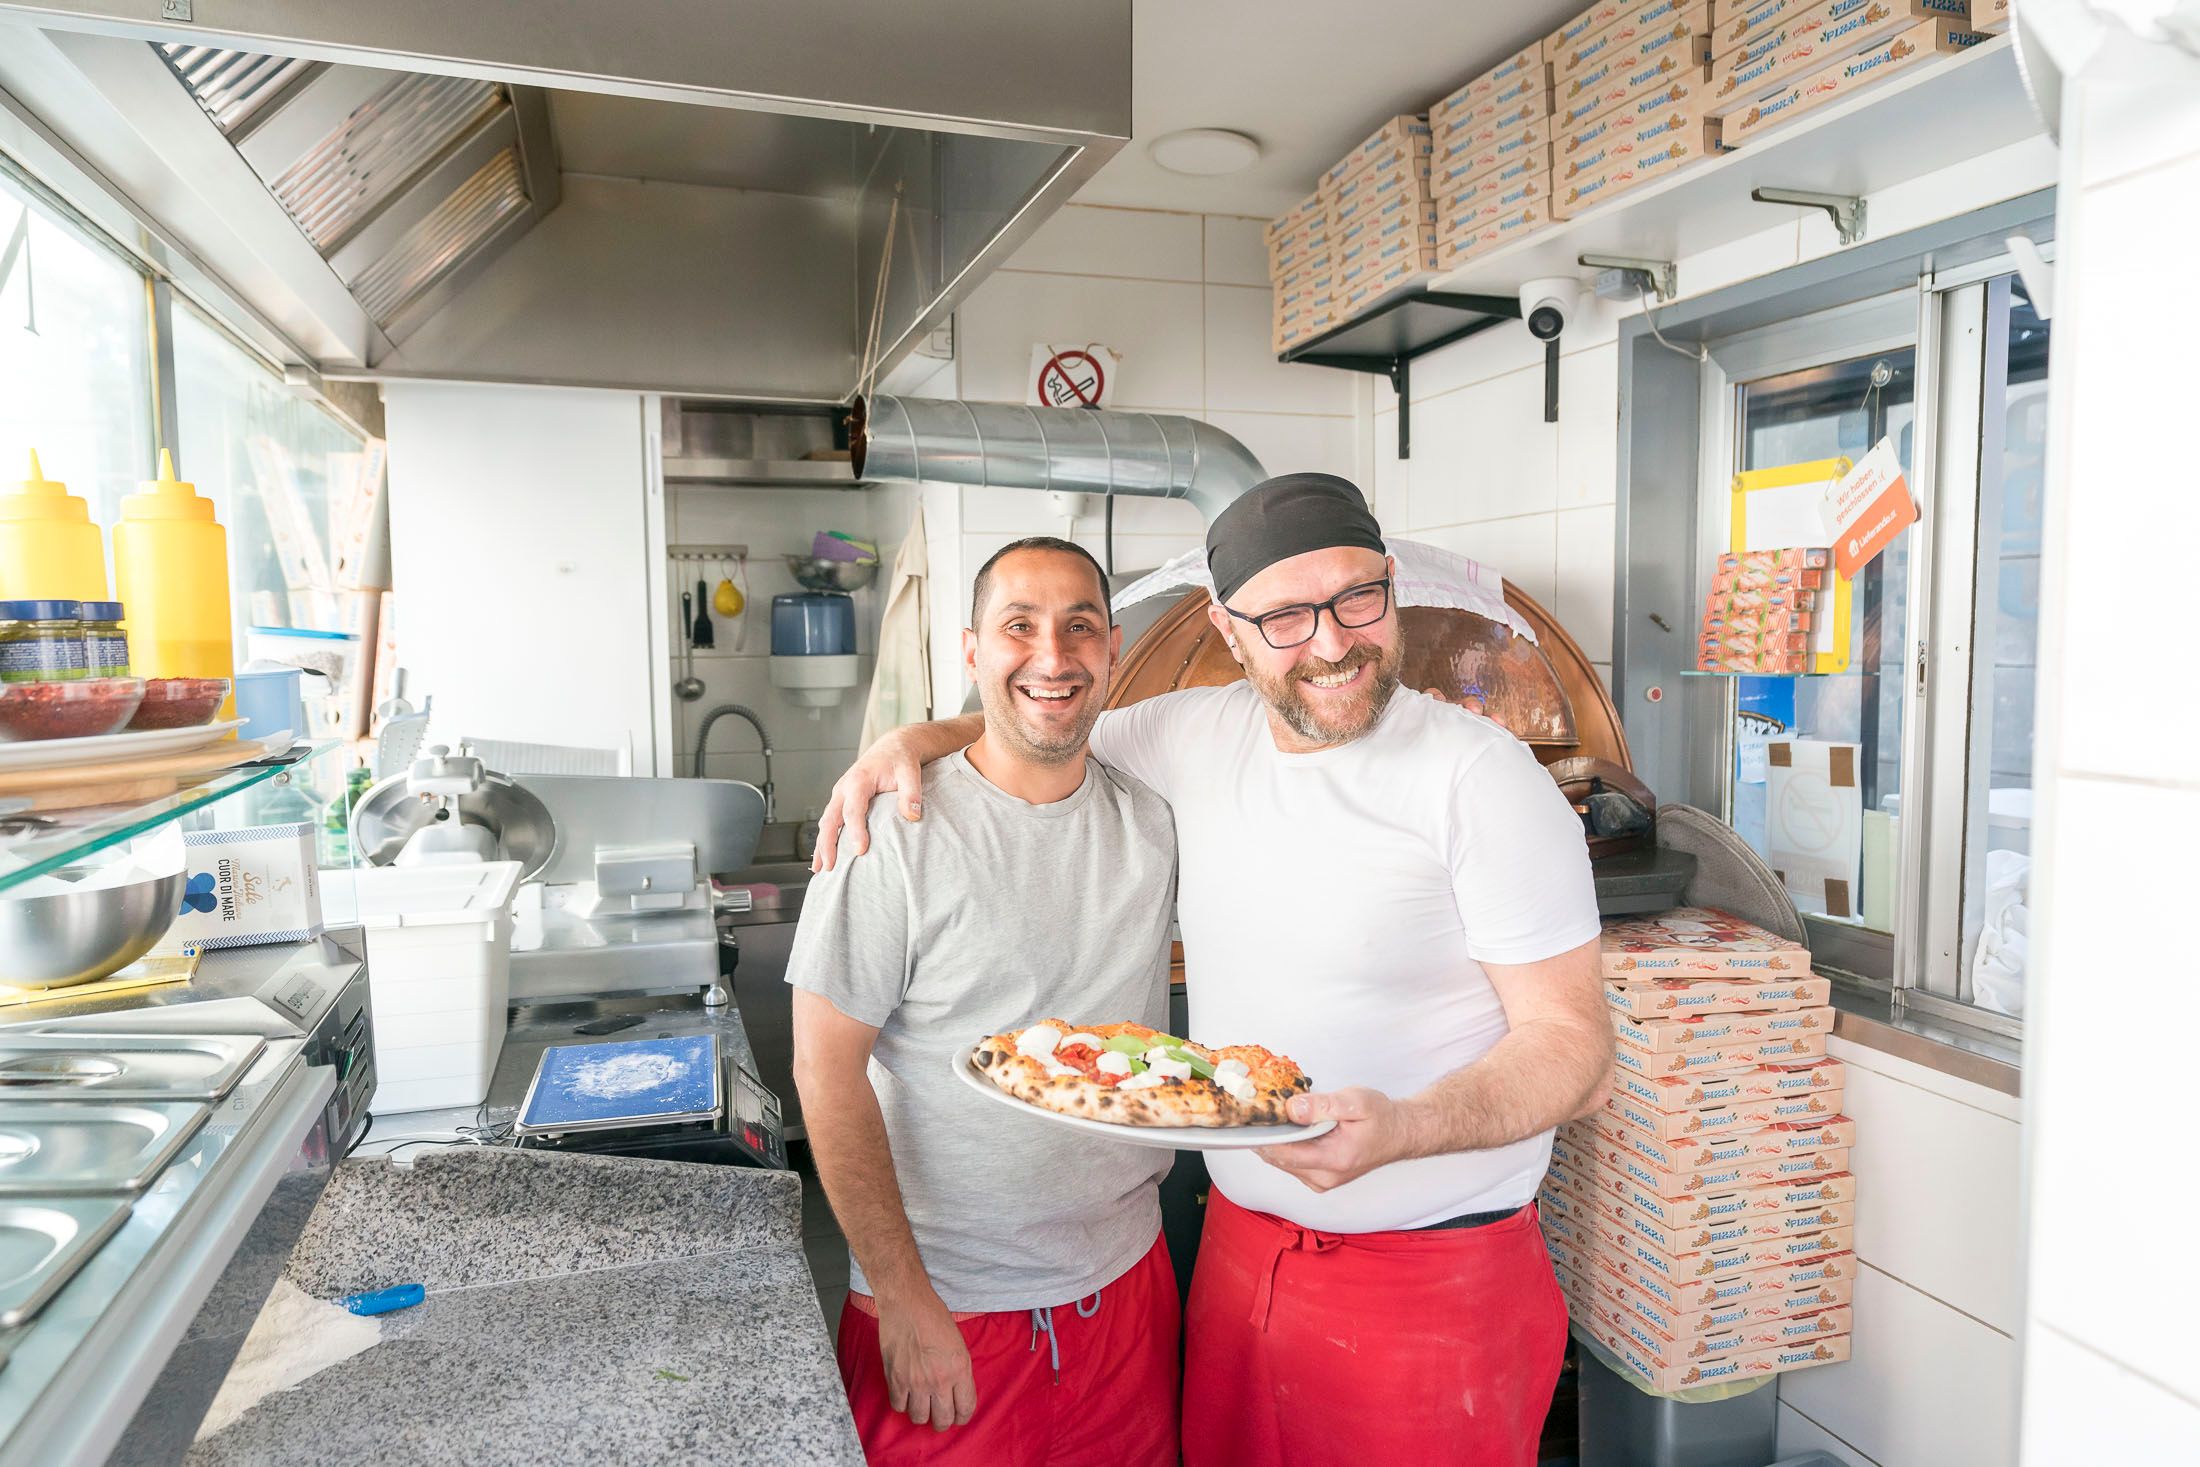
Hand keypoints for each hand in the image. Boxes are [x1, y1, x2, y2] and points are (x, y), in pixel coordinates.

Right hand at [812, 737, 923, 871]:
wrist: (893, 748)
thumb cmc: (900, 760)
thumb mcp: (910, 772)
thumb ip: (912, 793)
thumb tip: (913, 816)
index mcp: (859, 780)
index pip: (854, 810)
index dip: (856, 831)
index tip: (860, 851)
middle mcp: (844, 788)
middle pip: (830, 819)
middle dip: (827, 844)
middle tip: (830, 867)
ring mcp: (840, 795)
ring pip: (825, 822)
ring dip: (821, 845)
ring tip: (820, 869)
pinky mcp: (841, 801)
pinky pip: (829, 822)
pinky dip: (825, 840)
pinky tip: (824, 857)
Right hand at [877, 1291, 975, 1430]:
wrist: (907, 1304)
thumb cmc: (934, 1318)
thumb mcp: (959, 1344)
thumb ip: (959, 1372)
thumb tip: (957, 1393)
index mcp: (960, 1369)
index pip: (966, 1409)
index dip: (962, 1417)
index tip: (958, 1416)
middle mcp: (939, 1380)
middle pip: (943, 1420)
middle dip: (943, 1421)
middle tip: (940, 1415)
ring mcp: (915, 1382)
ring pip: (919, 1418)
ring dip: (921, 1413)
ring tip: (921, 1404)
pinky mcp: (895, 1379)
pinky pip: (898, 1407)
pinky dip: (902, 1404)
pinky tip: (906, 1394)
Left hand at [1257, 1088, 1417, 1192]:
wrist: (1399, 1134)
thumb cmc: (1381, 1118)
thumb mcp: (1356, 1102)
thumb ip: (1323, 1106)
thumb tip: (1292, 1108)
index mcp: (1335, 1160)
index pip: (1285, 1153)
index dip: (1264, 1136)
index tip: (1251, 1117)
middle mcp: (1325, 1178)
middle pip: (1279, 1159)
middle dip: (1266, 1135)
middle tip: (1257, 1109)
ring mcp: (1320, 1181)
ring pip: (1282, 1161)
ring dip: (1275, 1139)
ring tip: (1272, 1115)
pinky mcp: (1318, 1178)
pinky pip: (1291, 1162)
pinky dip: (1285, 1144)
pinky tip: (1287, 1127)